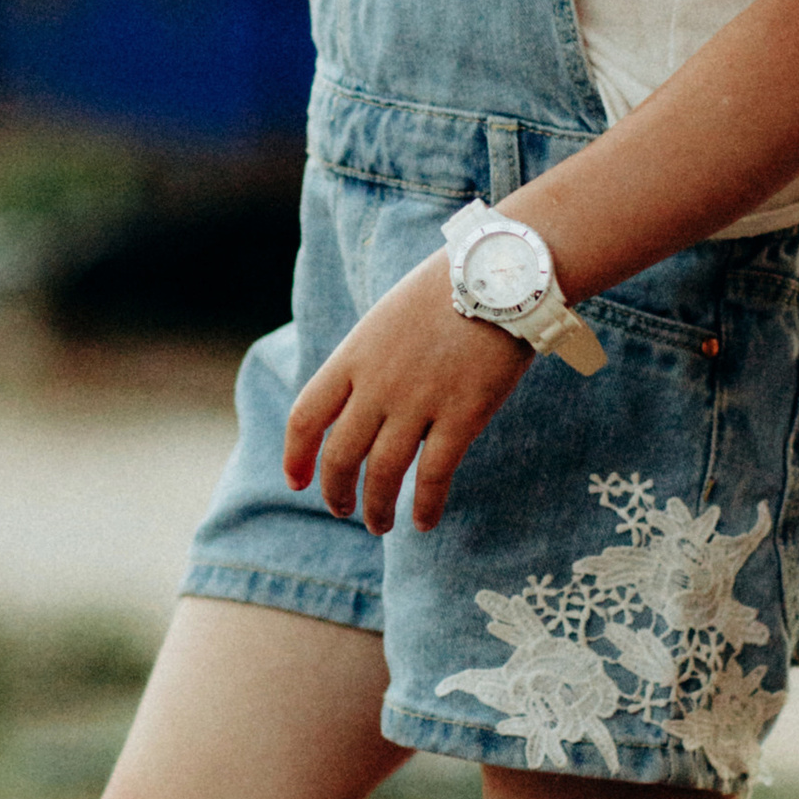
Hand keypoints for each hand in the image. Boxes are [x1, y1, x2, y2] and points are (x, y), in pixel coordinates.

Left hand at [284, 252, 529, 535]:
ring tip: (378, 525)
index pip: (306, 416)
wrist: (501, 273)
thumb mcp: (387, 318)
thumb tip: (358, 404)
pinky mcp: (463, 413)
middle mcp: (378, 382)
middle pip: (341, 455)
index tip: (298, 481)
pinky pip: (435, 475)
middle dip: (336, 492)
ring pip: (384, 473)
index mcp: (353, 355)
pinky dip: (426, 505)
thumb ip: (368, 361)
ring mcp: (419, 400)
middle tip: (343, 510)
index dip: (297, 456)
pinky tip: (425, 522)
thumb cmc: (447, 292)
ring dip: (376, 508)